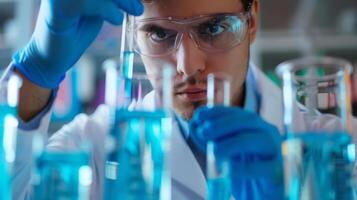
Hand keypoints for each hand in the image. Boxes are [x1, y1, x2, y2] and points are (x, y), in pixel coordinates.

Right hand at [12, 0, 142, 88]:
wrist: (51, 57)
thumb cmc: (74, 34)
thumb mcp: (97, 11)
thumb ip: (109, 1)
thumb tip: (133, 0)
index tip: (135, 3)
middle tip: (138, 7)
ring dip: (119, 0)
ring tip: (134, 10)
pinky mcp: (55, 8)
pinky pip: (84, 3)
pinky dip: (104, 9)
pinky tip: (116, 19)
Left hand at [189, 106, 283, 199]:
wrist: (261, 195)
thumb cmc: (243, 170)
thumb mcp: (224, 151)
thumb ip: (210, 138)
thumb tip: (195, 125)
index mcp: (254, 126)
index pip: (237, 112)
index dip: (217, 112)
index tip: (199, 116)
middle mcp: (268, 134)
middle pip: (249, 120)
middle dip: (223, 124)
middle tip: (204, 132)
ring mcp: (277, 152)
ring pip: (259, 140)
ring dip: (233, 143)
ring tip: (215, 152)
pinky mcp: (279, 173)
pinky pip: (265, 168)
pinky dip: (245, 168)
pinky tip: (229, 169)